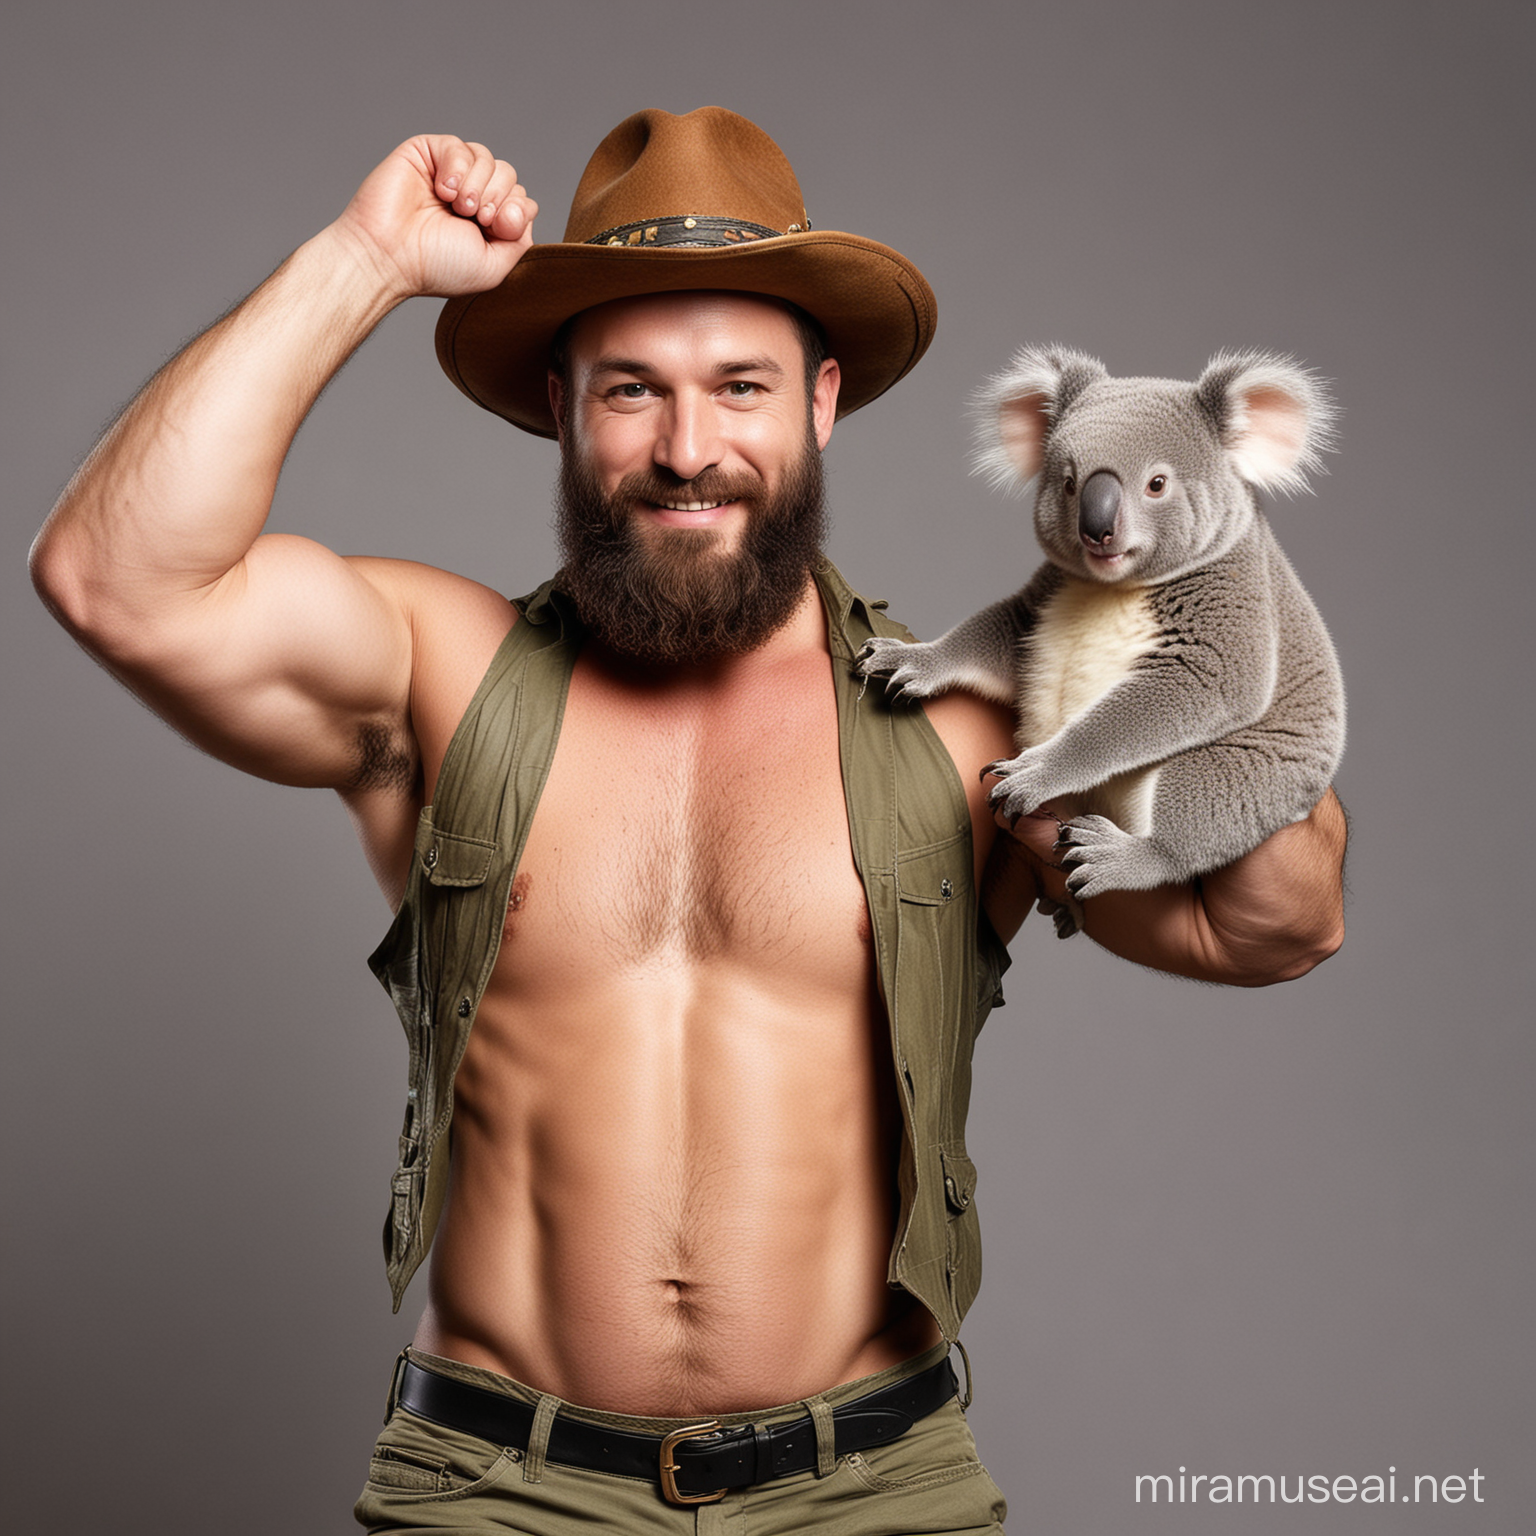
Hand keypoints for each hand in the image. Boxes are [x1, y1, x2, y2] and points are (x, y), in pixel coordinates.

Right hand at [331, 134, 538, 300]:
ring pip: (489, 159)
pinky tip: (442, 189)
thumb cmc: (435, 266)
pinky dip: (457, 167)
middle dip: (498, 196)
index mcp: (486, 224)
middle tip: (476, 217)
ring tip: (458, 206)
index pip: (521, 200)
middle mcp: (470, 197)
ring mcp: (450, 175)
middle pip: (509, 176)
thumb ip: (520, 240)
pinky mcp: (427, 154)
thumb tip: (525, 206)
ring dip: (478, 184)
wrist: (389, 254)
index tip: (496, 228)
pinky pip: (459, 146)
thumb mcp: (493, 266)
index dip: (516, 210)